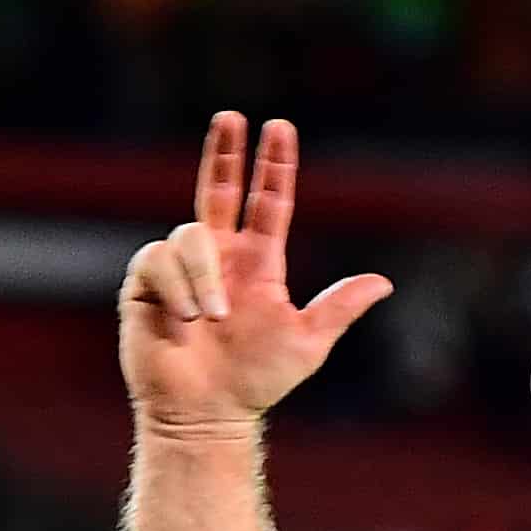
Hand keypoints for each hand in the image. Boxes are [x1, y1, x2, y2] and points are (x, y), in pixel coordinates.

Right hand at [120, 113, 392, 435]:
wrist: (206, 413)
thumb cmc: (256, 381)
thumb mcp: (307, 342)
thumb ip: (339, 308)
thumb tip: (384, 282)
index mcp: (258, 263)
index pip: (268, 201)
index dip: (274, 166)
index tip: (279, 127)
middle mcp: (220, 256)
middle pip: (219, 188)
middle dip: (224, 152)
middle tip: (232, 117)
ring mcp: (181, 268)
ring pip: (191, 234)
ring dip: (205, 275)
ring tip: (213, 319)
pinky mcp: (146, 282)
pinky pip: (159, 259)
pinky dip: (178, 286)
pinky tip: (187, 319)